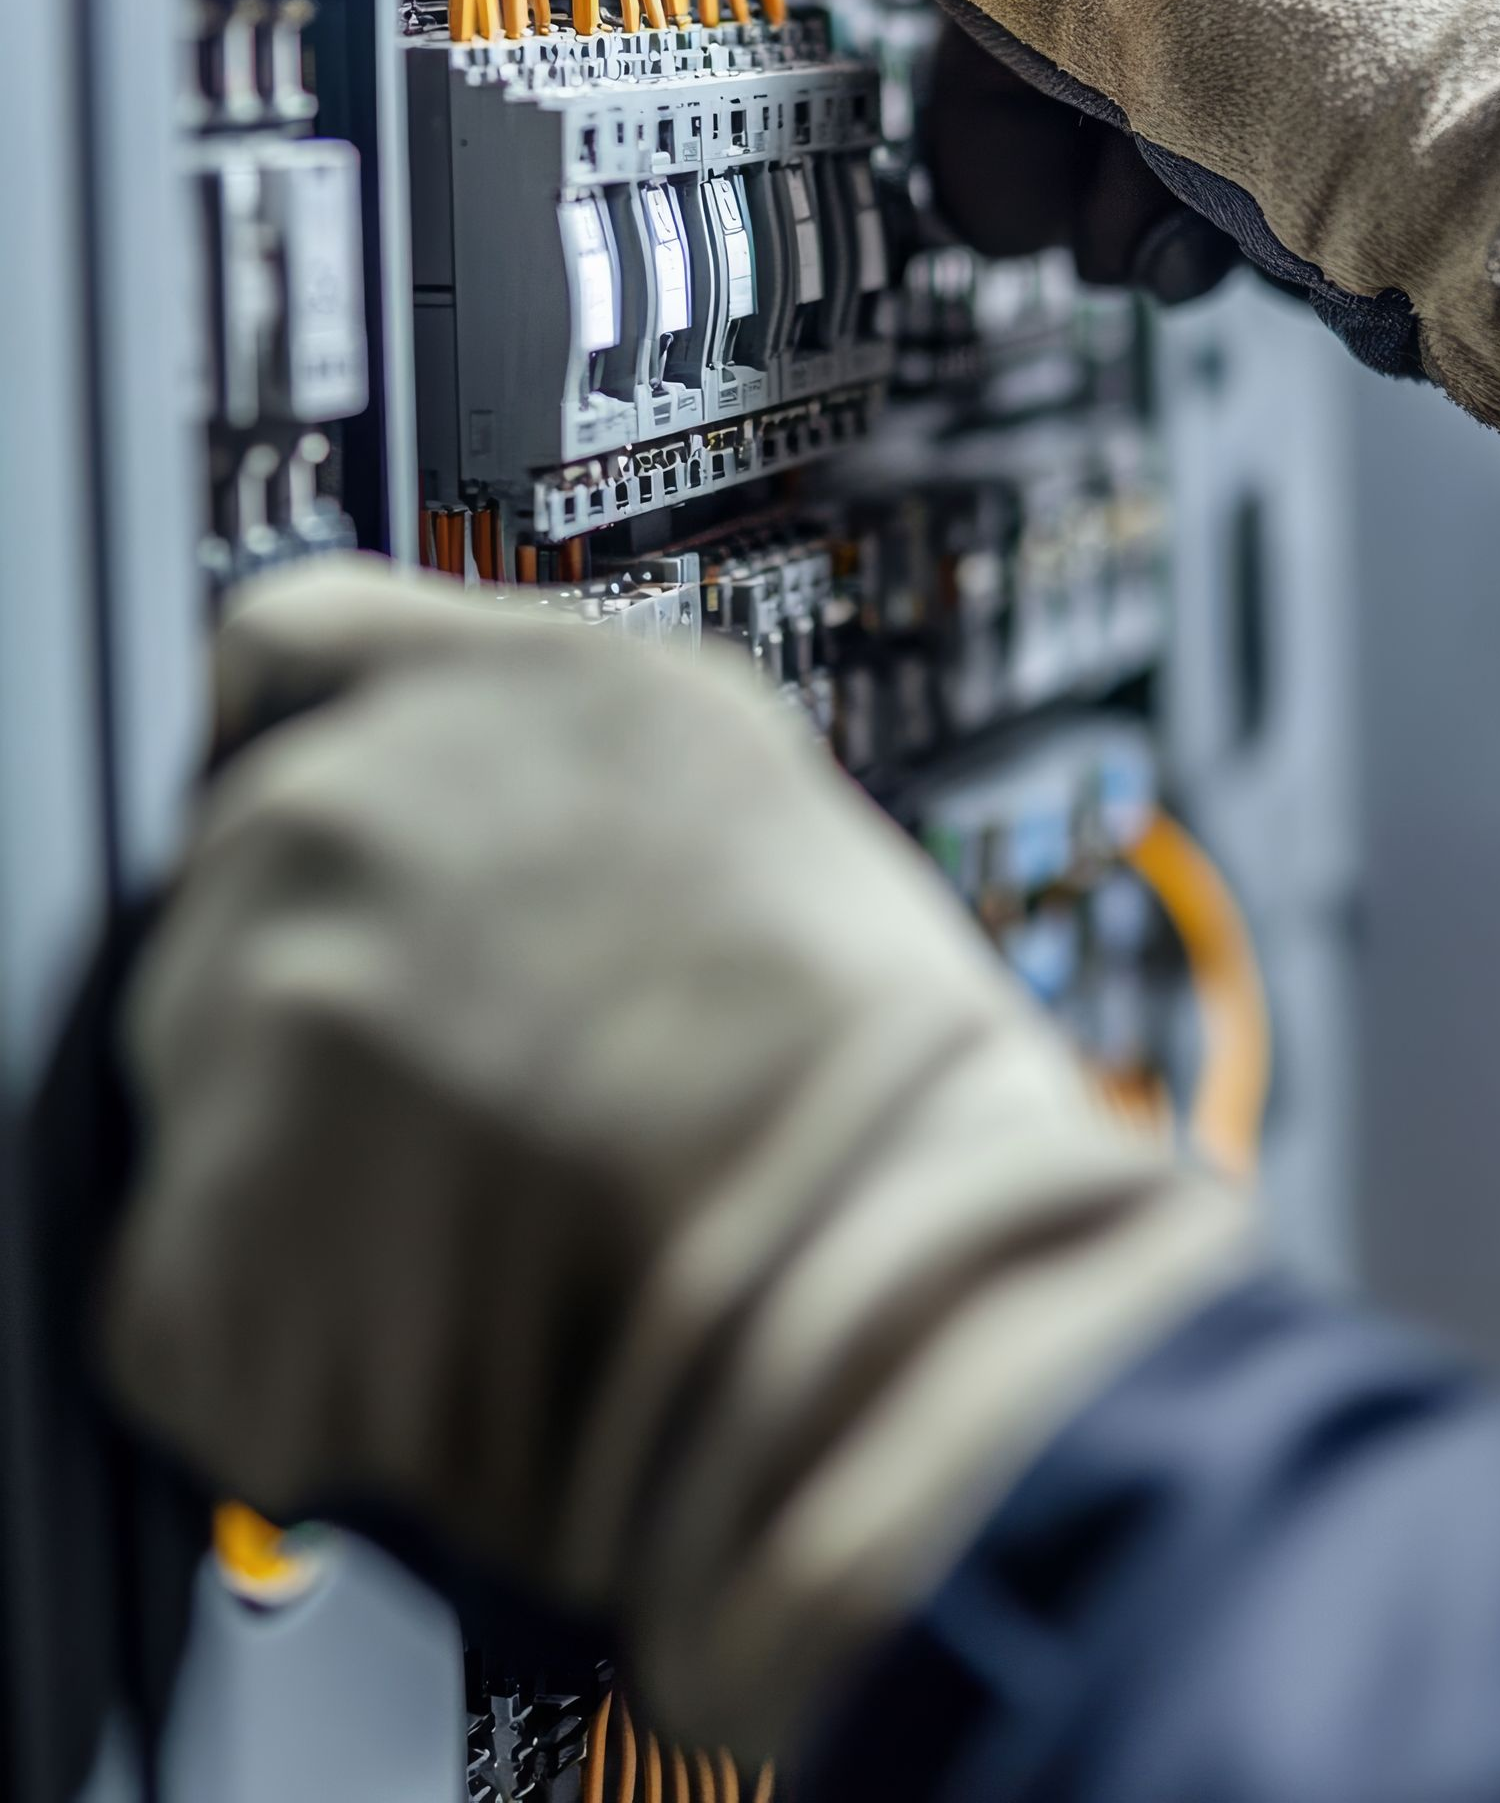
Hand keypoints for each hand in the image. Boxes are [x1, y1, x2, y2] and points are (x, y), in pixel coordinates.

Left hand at [103, 557, 1247, 1754]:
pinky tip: (447, 1347)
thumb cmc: (894, 1096)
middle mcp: (349, 811)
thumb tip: (485, 850)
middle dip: (328, 994)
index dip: (287, 753)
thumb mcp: (754, 818)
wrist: (904, 1301)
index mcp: (506, 692)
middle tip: (470, 1107)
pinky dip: (288, 1339)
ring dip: (310, 1163)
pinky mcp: (208, 1231)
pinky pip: (192, 1284)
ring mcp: (261, 1009)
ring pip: (204, 1088)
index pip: (283, 651)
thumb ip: (566, 792)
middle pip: (233, 890)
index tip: (321, 847)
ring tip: (495, 1241)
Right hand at [859, 0, 1499, 417]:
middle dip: (1013, 62)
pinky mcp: (1361, 135)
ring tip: (1095, 232)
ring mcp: (1350, 15)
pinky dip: (1167, 208)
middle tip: (968, 144)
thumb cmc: (1446, 92)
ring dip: (1085, 162)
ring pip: (1145, 65)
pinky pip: (1211, 151)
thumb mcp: (1168, 0)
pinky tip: (1177, 257)